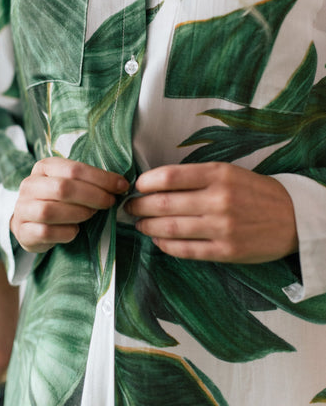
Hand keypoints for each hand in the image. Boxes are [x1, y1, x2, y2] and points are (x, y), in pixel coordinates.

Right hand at [11, 157, 128, 251]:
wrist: (30, 223)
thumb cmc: (58, 200)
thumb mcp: (71, 184)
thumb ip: (89, 181)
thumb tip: (121, 184)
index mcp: (44, 167)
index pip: (74, 169)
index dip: (101, 178)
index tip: (122, 186)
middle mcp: (29, 185)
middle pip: (63, 188)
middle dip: (93, 196)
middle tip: (110, 202)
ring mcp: (22, 208)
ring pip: (50, 210)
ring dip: (78, 213)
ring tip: (91, 215)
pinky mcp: (22, 231)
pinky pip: (45, 232)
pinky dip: (65, 233)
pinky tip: (75, 232)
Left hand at [126, 162, 297, 263]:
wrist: (292, 217)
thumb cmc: (253, 191)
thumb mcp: (228, 172)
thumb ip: (196, 177)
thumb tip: (156, 184)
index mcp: (218, 174)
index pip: (169, 177)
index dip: (145, 182)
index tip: (136, 186)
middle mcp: (219, 199)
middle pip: (164, 203)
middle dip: (139, 206)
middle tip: (130, 207)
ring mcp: (222, 227)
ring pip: (170, 228)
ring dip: (148, 226)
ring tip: (140, 224)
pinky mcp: (226, 251)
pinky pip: (185, 250)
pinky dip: (166, 245)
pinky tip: (159, 240)